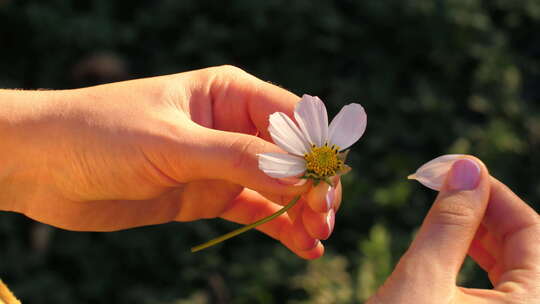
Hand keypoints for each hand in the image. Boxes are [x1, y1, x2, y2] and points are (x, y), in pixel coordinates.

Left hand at [0, 65, 340, 258]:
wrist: (44, 166)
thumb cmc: (103, 134)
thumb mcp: (173, 142)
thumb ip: (236, 157)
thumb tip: (298, 175)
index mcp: (229, 94)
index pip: (292, 119)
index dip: (315, 152)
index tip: (325, 187)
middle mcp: (232, 126)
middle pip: (292, 156)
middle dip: (312, 186)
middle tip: (324, 220)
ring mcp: (221, 163)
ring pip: (277, 186)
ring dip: (301, 211)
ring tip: (317, 239)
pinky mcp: (207, 194)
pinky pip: (254, 210)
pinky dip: (279, 227)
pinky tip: (301, 246)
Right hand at [368, 157, 539, 302]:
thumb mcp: (423, 278)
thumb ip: (449, 222)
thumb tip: (466, 167)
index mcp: (532, 303)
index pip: (532, 229)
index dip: (494, 192)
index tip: (457, 170)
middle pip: (525, 245)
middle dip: (484, 210)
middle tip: (444, 185)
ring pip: (512, 264)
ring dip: (478, 232)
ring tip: (445, 209)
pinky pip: (501, 286)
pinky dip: (475, 258)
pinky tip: (452, 243)